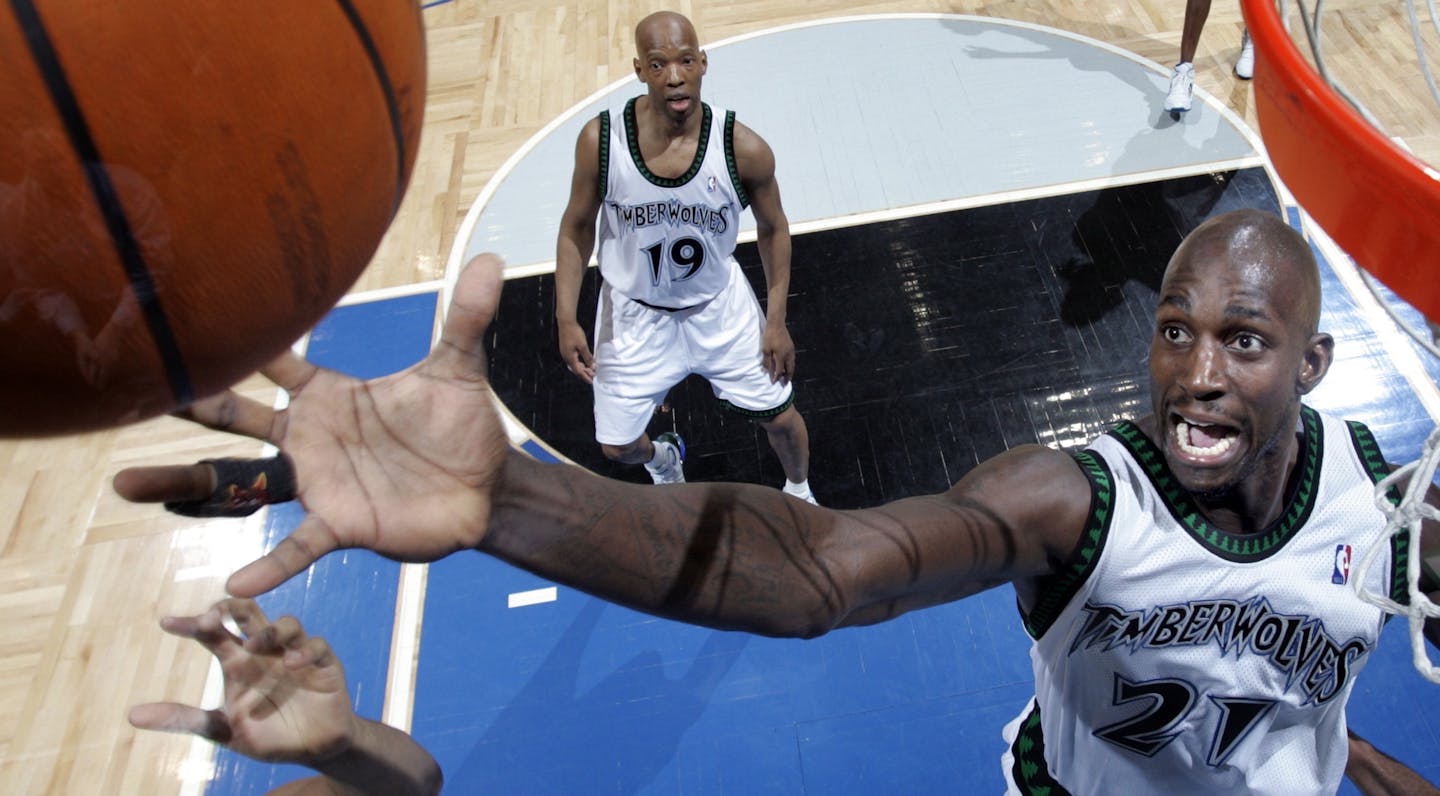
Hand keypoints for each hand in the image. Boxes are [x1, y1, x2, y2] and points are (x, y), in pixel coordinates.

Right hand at [112, 254, 511, 596]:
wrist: (486, 488)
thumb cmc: (460, 427)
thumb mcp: (460, 369)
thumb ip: (466, 316)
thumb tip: (490, 260)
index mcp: (329, 395)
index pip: (275, 363)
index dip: (240, 343)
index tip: (188, 318)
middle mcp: (310, 437)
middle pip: (237, 418)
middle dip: (189, 405)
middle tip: (129, 391)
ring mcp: (319, 482)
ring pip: (240, 482)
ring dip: (186, 483)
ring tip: (127, 484)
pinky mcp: (341, 523)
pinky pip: (297, 545)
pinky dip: (269, 562)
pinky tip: (236, 582)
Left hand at [128, 599, 355, 764]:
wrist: (312, 749)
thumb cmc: (266, 734)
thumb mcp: (222, 729)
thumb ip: (183, 719)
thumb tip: (131, 716)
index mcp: (238, 661)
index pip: (212, 634)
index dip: (192, 625)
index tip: (166, 623)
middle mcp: (264, 650)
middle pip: (248, 614)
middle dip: (232, 606)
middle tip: (215, 613)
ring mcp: (294, 654)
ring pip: (285, 624)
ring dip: (269, 630)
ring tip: (256, 646)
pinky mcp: (323, 664)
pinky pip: (316, 646)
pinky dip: (305, 650)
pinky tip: (293, 664)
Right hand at [557, 319, 594, 382]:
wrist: (566, 323)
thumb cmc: (575, 334)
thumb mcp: (583, 346)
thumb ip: (588, 357)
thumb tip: (593, 367)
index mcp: (570, 358)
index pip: (578, 371)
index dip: (585, 376)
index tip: (591, 381)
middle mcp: (566, 357)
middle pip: (575, 369)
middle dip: (584, 373)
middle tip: (592, 375)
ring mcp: (565, 353)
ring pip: (574, 364)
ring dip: (582, 368)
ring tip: (589, 370)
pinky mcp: (565, 349)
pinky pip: (573, 360)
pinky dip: (579, 362)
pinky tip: (583, 361)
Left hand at [761, 323, 795, 384]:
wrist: (776, 324)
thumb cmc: (769, 336)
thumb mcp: (765, 349)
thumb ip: (766, 361)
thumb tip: (764, 371)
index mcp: (781, 356)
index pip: (779, 370)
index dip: (776, 377)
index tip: (774, 382)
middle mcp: (788, 355)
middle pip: (789, 369)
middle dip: (787, 377)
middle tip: (785, 384)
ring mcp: (791, 350)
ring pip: (792, 364)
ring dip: (790, 371)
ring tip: (788, 376)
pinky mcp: (791, 346)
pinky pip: (792, 359)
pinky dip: (791, 364)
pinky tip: (788, 365)